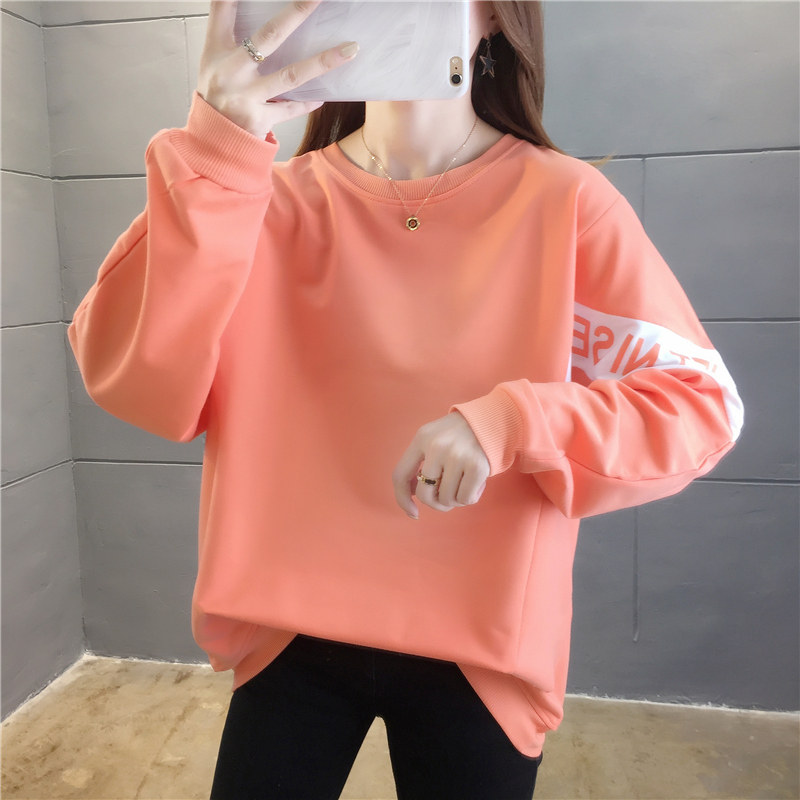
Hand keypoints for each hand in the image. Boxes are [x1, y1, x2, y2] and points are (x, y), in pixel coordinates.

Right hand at [197, 0, 358, 138]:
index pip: (223, 6)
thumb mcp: (214, 61)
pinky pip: (290, 108)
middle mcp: (231, 70)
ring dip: (323, 61)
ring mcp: (246, 96)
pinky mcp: (259, 120)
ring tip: (350, 49)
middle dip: (297, 12)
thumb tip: (273, 21)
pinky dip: (307, 102)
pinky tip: (323, 96)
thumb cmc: (216, 95)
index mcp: (217, 50)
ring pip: (291, 74)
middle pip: (269, 35)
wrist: (211, 140)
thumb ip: (232, 35)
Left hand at [393, 412, 489, 518]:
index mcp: (422, 438)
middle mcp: (437, 446)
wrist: (494, 419)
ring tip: (464, 483)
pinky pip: (465, 499)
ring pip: (446, 499)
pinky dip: (470, 497)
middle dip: (435, 503)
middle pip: (424, 494)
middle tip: (446, 497)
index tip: (412, 512)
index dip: (402, 499)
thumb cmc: (461, 434)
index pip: (400, 475)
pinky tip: (476, 484)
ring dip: (455, 499)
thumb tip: (413, 493)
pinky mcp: (477, 466)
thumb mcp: (435, 437)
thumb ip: (422, 461)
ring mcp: (457, 456)